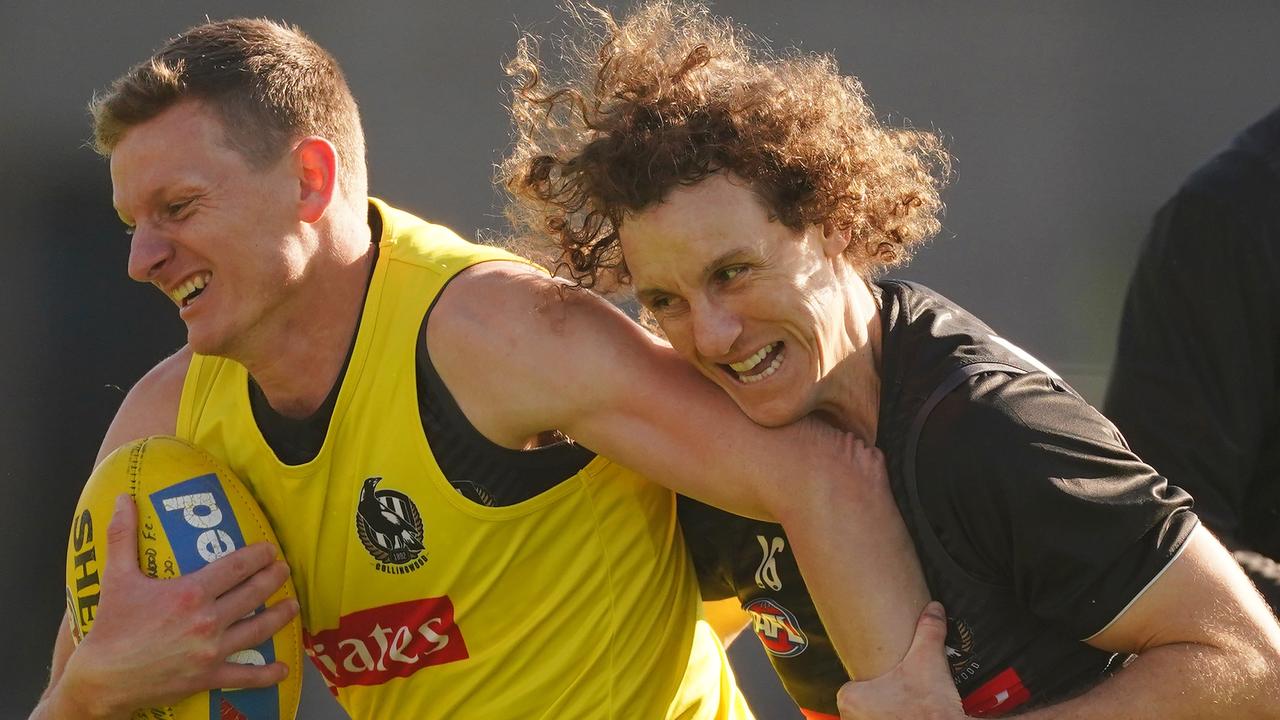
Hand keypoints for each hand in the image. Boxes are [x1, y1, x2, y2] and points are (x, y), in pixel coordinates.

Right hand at [58, 494, 298, 718]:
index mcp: (191, 593)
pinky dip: (266, 674)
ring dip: (280, 616)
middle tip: (284, 570)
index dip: (258, 555)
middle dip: (273, 579)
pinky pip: (245, 676)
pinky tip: (282, 668)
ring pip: (258, 629)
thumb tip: (122, 499)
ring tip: (293, 605)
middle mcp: (208, 620)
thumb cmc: (110, 628)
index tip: (270, 549)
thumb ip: (122, 536)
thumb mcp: (116, 577)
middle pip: (253, 593)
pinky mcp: (208, 676)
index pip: (237, 566)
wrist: (102, 679)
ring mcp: (211, 650)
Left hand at [837, 602, 965, 719]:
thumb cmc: (929, 709)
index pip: (853, 687)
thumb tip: (934, 611)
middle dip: (878, 700)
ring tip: (902, 709)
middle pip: (861, 704)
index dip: (872, 684)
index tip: (888, 683)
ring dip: (883, 714)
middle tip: (898, 695)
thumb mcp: (928, 660)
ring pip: (870, 718)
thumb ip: (928, 631)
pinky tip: (906, 717)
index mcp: (851, 699)